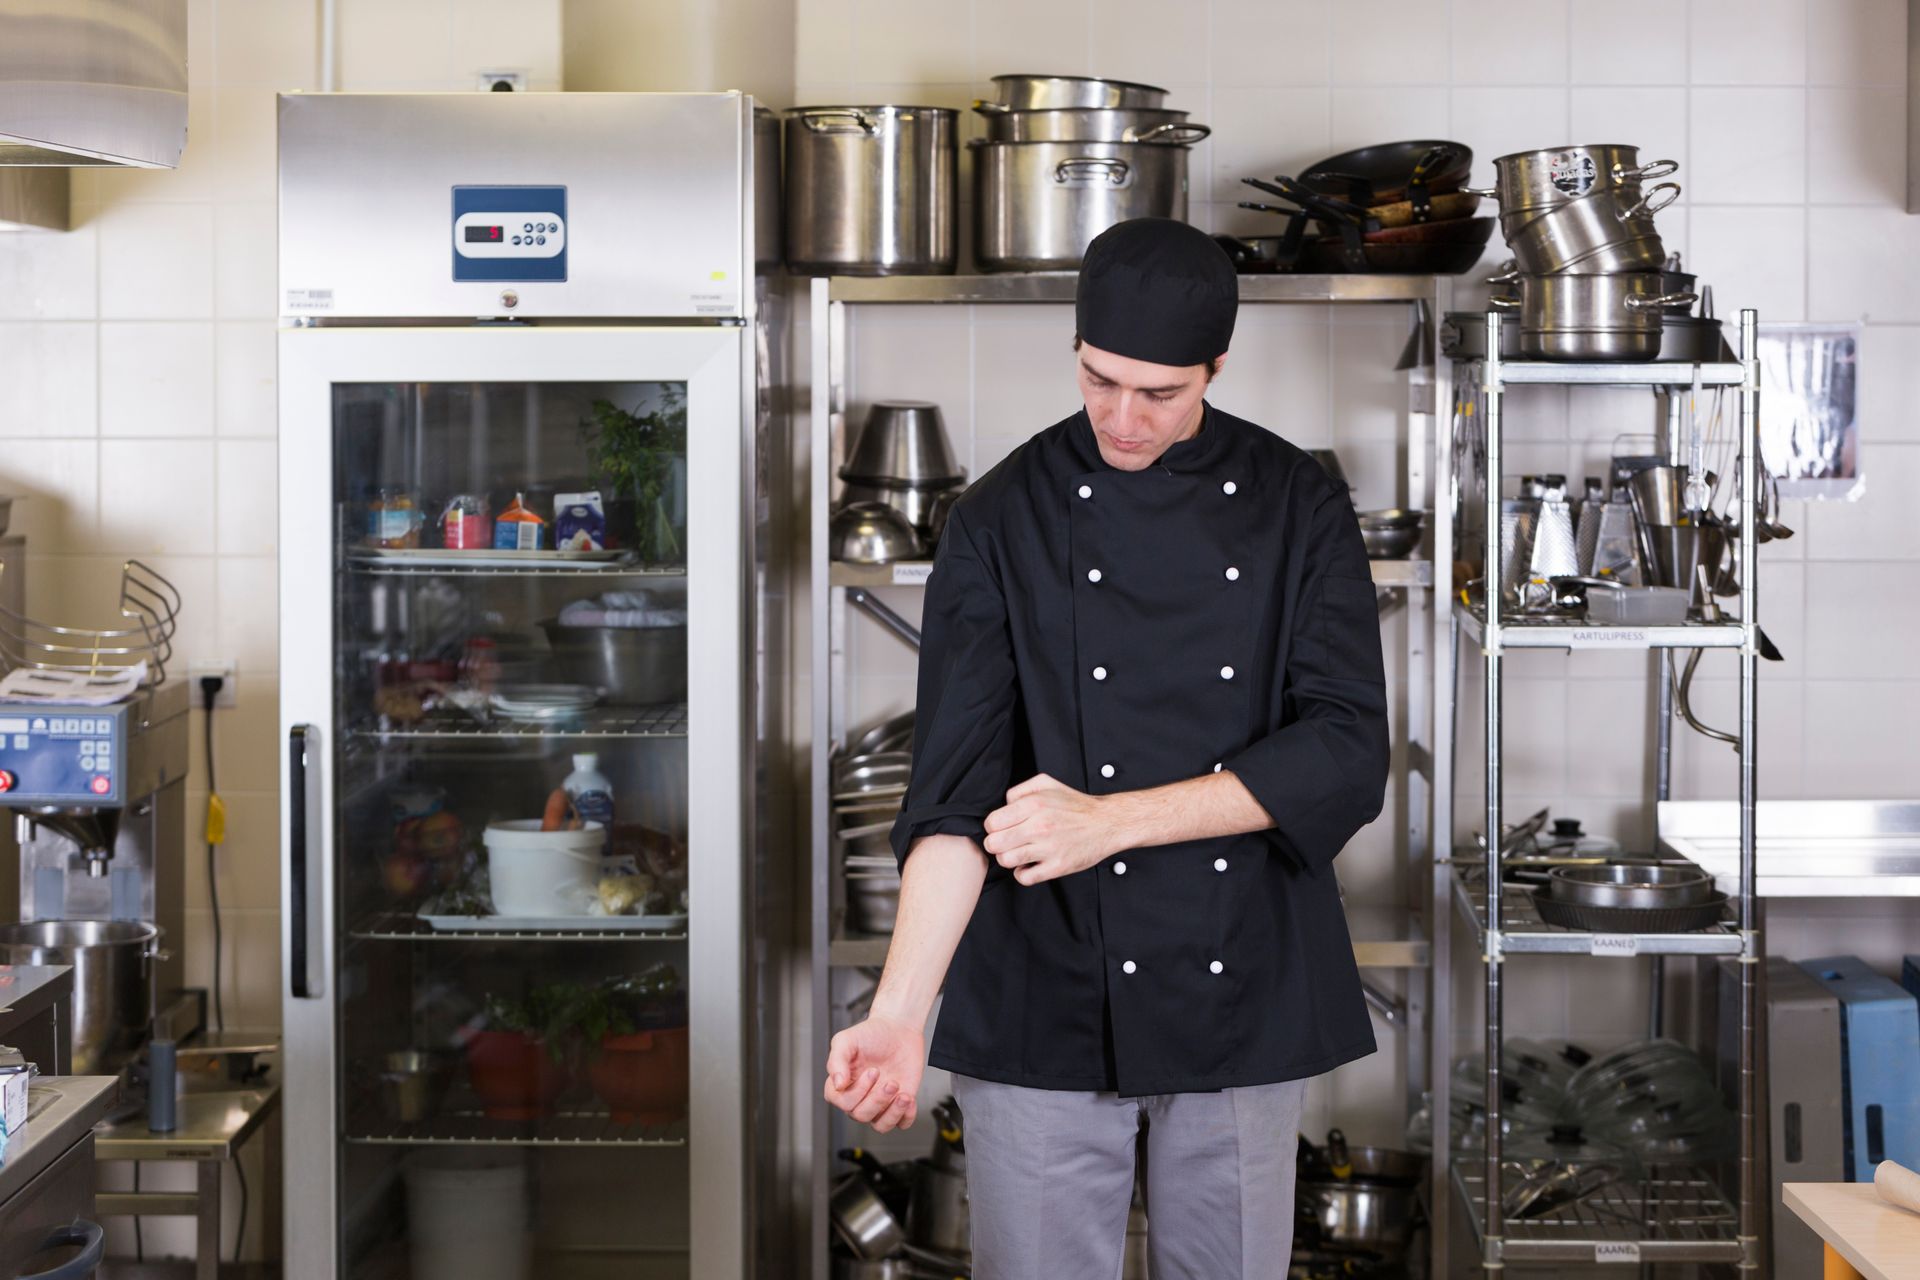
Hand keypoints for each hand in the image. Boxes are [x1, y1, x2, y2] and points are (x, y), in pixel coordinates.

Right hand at [825, 1012, 923, 1133]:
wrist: (899, 1028)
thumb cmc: (871, 1033)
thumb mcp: (847, 1040)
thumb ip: (836, 1060)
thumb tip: (837, 1084)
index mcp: (843, 1084)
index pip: (841, 1102)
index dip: (856, 1092)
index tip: (872, 1072)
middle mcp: (860, 1096)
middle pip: (861, 1115)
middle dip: (877, 1099)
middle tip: (890, 1081)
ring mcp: (880, 1102)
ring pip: (880, 1126)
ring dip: (892, 1113)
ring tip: (902, 1094)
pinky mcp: (899, 1103)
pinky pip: (902, 1124)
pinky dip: (906, 1116)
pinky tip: (908, 1098)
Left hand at [983, 773, 1125, 884]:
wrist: (1107, 823)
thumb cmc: (1076, 805)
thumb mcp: (1046, 783)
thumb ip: (1020, 790)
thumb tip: (1003, 805)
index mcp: (1034, 805)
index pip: (992, 823)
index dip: (993, 828)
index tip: (1001, 829)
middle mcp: (1039, 826)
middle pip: (994, 844)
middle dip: (996, 844)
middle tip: (1006, 842)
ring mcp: (1048, 848)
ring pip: (1006, 861)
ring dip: (1008, 858)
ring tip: (1018, 853)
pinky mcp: (1057, 867)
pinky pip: (1025, 878)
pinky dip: (1022, 874)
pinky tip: (1029, 865)